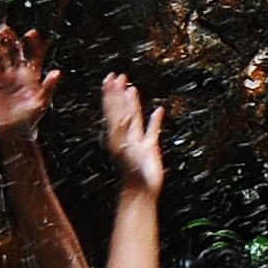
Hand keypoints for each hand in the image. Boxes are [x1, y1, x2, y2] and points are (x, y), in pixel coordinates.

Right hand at [0, 24, 56, 137]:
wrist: (14, 131)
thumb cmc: (31, 119)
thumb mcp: (41, 103)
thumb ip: (48, 87)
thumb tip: (57, 72)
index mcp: (33, 75)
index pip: (35, 54)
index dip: (35, 43)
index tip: (31, 32)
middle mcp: (20, 72)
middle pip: (15, 49)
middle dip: (10, 38)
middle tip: (2, 29)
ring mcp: (6, 75)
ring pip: (0, 54)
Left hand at [100, 72, 163, 194]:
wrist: (140, 192)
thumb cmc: (131, 173)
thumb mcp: (123, 149)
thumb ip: (122, 131)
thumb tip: (122, 114)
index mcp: (116, 135)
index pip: (112, 109)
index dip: (111, 93)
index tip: (109, 77)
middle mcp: (125, 135)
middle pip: (121, 109)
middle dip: (119, 93)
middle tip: (118, 76)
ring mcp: (138, 141)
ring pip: (135, 117)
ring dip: (133, 103)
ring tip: (132, 89)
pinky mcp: (150, 148)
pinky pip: (153, 130)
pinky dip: (155, 120)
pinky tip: (159, 111)